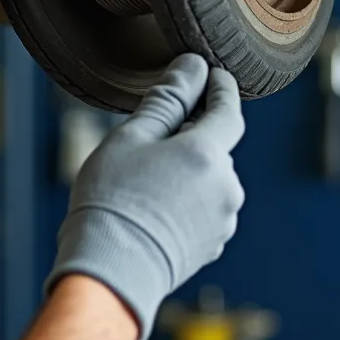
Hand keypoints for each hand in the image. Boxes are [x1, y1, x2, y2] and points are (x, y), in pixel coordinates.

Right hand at [45, 54, 245, 339]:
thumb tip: (192, 66)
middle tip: (149, 139)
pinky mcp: (213, 245)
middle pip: (216, 147)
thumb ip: (167, 99)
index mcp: (208, 154)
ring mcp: (223, 219)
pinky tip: (152, 209)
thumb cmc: (112, 200)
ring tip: (144, 183)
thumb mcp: (131, 138)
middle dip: (191, 137)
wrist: (110, 273)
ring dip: (188, 171)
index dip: (221, 88)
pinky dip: (186, 201)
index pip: (229, 109)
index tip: (211, 74)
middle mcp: (226, 186)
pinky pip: (205, 209)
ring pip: (209, 179)